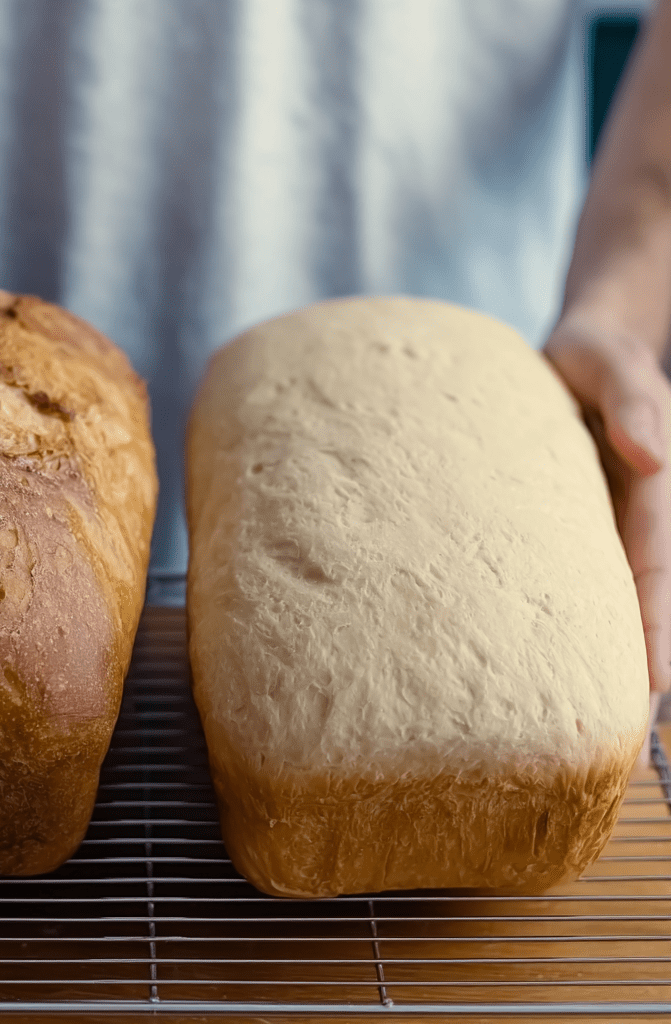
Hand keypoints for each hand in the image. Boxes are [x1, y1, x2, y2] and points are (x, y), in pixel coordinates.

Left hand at [544, 313, 669, 765]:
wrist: (580, 355)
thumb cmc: (594, 357)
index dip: (656, 627)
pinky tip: (542, 665)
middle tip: (621, 736)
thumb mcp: (608, 361)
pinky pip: (578, 581)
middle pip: (644, 598)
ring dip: (607, 655)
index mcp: (653, 487)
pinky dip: (572, 624)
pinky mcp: (574, 529)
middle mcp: (638, 516)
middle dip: (640, 664)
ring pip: (614, 598)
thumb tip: (651, 457)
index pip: (656, 566)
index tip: (653, 687)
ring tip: (583, 723)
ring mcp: (609, 526)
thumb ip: (632, 399)